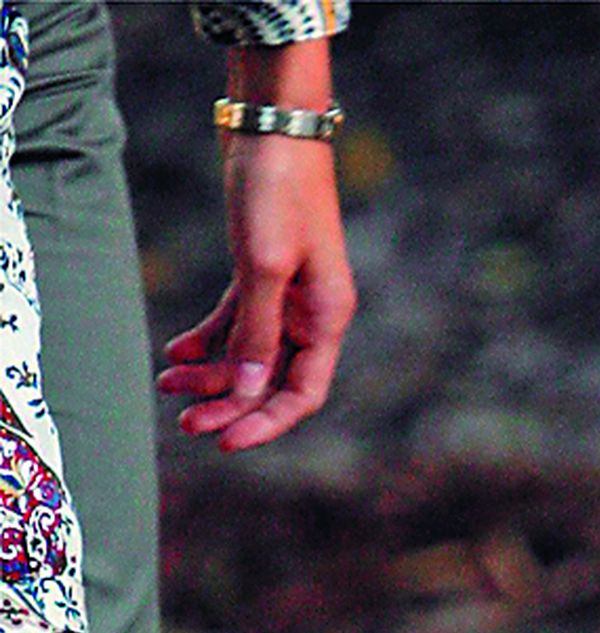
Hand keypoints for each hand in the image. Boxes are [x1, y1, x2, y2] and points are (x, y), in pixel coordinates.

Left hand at [157, 35, 354, 454]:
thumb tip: (245, 390)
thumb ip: (255, 331)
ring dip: (210, 374)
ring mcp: (287, 295)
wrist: (271, 121)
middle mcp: (311, 314)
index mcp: (327, 319)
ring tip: (168, 384)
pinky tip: (176, 351)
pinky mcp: (261, 272)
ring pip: (247, 353)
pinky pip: (234, 322)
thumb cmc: (278, 188)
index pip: (301, 395)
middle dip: (227, 403)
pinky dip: (206, 339)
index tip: (226, 440)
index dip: (265, 423)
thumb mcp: (263, 264)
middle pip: (269, 381)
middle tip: (185, 421)